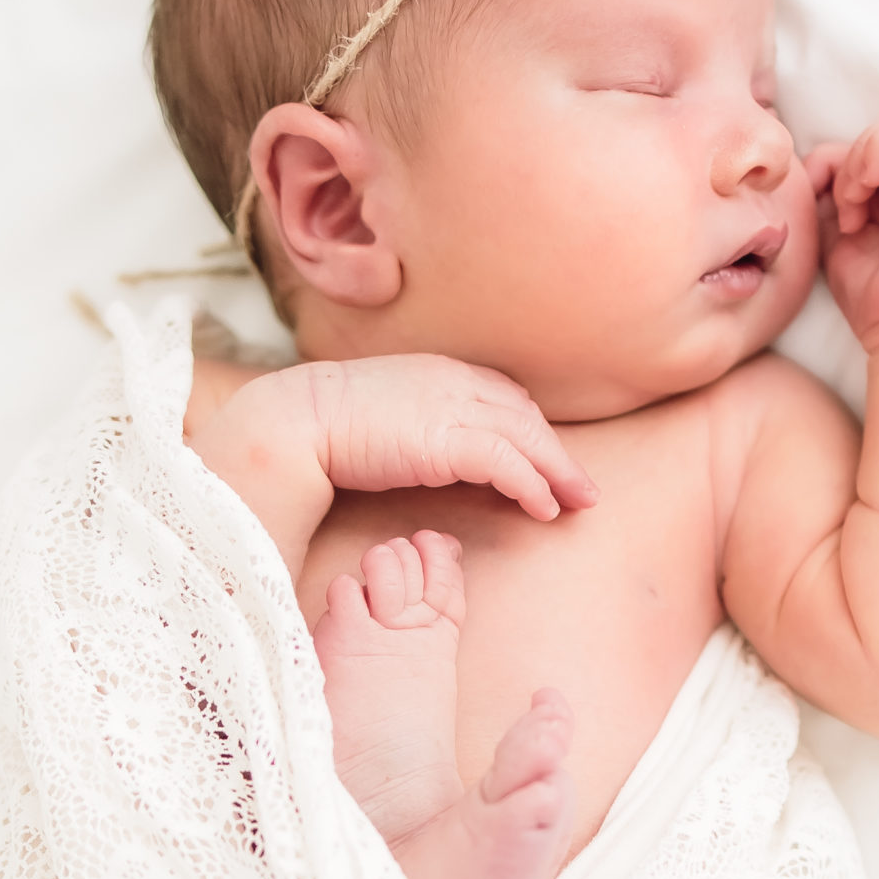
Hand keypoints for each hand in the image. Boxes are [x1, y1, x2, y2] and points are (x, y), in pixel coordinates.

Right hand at [300, 354, 597, 519]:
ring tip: (578, 501)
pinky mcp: (448, 441)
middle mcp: (455, 382)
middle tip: (582, 486)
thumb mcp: (383, 409)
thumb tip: (422, 444)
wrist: (296, 420)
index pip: (504, 395)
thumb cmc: (325, 422)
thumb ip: (414, 417)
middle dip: (557, 452)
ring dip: (558, 472)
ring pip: (527, 438)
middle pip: (526, 416)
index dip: (530, 428)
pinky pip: (508, 464)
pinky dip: (534, 485)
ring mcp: (454, 408)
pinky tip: (546, 508)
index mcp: (440, 370)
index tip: (546, 455)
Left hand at [804, 107, 878, 349]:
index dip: (838, 164)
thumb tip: (821, 159)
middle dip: (849, 163)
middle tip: (845, 210)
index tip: (834, 211)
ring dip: (861, 159)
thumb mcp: (835, 229)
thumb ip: (831, 189)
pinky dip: (877, 151)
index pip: (868, 144)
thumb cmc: (872, 292)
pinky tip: (863, 193)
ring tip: (854, 204)